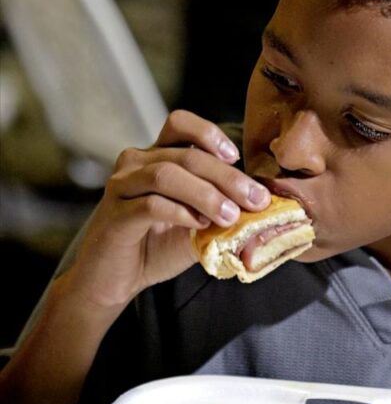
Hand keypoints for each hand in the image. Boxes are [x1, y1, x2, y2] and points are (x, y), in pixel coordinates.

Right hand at [66, 110, 270, 311]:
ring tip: (230, 215)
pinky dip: (180, 213)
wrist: (114, 279)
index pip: (180, 124)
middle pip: (186, 155)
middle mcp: (135, 163)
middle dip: (226, 177)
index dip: (209, 134)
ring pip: (167, 174)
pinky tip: (199, 225)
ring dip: (206, 194)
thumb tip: (262, 205)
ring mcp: (122, 186)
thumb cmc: (156, 247)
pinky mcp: (115, 214)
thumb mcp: (196, 224)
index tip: (236, 156)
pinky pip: (150, 204)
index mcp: (155, 156)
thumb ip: (220, 209)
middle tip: (255, 199)